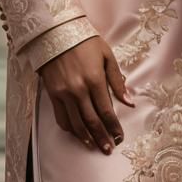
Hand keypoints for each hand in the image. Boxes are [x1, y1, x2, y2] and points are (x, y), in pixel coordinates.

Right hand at [37, 36, 133, 154]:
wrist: (56, 32)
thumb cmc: (85, 41)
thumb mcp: (107, 55)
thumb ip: (117, 80)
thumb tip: (129, 101)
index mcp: (95, 79)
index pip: (107, 111)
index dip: (114, 127)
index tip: (120, 137)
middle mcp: (78, 89)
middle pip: (92, 121)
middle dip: (102, 137)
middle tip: (108, 149)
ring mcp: (64, 93)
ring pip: (76, 123)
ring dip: (86, 138)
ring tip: (94, 146)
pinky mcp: (52, 94)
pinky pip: (61, 118)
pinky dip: (70, 129)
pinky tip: (77, 134)